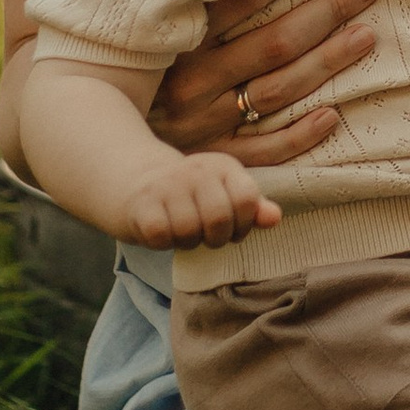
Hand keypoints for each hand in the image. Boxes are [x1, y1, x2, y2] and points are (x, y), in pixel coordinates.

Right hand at [119, 151, 282, 248]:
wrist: (134, 180)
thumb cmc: (190, 195)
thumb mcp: (224, 194)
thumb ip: (251, 207)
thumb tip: (275, 218)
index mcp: (222, 166)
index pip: (246, 199)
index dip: (244, 224)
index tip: (233, 228)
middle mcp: (195, 170)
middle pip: (219, 220)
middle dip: (215, 238)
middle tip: (204, 234)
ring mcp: (166, 185)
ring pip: (189, 232)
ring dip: (187, 242)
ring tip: (182, 230)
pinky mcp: (141, 203)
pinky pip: (161, 237)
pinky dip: (163, 243)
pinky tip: (161, 231)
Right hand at [148, 0, 378, 166]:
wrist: (107, 137)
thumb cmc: (144, 70)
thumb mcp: (160, 30)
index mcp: (180, 43)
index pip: (243, 3)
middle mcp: (193, 84)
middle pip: (273, 45)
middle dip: (325, 12)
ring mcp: (206, 125)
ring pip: (278, 91)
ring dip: (326, 62)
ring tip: (365, 35)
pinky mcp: (217, 159)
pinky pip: (266, 151)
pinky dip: (300, 134)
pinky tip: (333, 115)